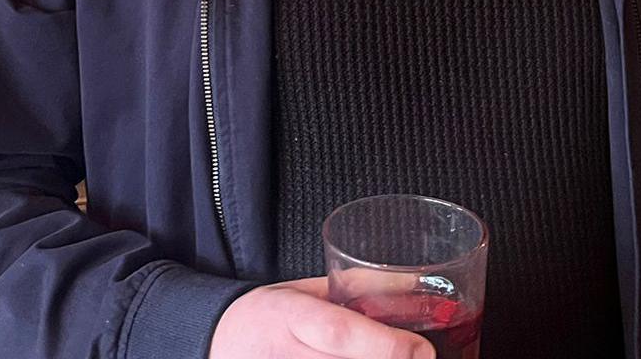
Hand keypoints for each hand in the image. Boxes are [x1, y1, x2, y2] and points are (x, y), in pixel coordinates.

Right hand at [209, 277, 432, 358]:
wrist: (218, 342)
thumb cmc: (266, 314)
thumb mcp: (306, 290)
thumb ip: (357, 290)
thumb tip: (417, 288)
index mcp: (291, 316)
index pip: (340, 335)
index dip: (387, 346)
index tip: (422, 350)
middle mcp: (286, 356)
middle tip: (417, 357)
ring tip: (393, 358)